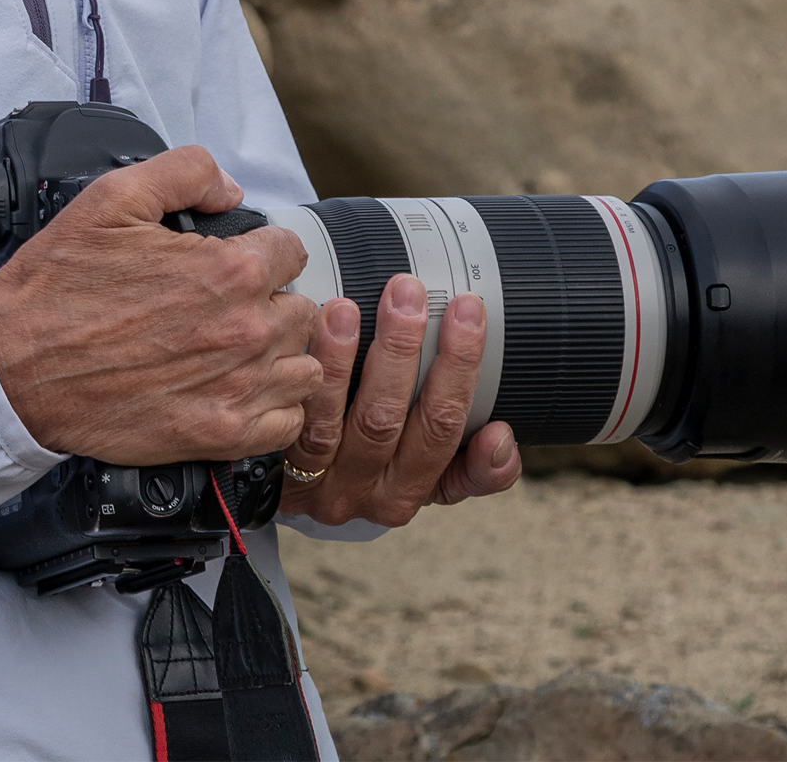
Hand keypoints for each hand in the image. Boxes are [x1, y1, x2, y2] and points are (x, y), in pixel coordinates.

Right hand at [0, 146, 321, 462]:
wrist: (15, 367)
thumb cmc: (60, 286)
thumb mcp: (113, 197)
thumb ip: (185, 171)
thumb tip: (230, 188)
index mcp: (228, 270)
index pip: (290, 251)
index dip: (261, 248)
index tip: (233, 260)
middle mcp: (244, 330)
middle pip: (302, 309)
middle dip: (271, 300)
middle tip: (226, 305)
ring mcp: (237, 388)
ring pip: (303, 367)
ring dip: (278, 355)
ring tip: (237, 349)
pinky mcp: (219, 435)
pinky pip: (285, 423)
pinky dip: (271, 407)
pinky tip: (238, 390)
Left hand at [277, 277, 521, 526]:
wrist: (302, 495)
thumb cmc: (380, 461)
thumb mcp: (430, 470)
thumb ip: (472, 464)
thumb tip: (504, 439)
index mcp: (415, 490)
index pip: (444, 430)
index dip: (459, 372)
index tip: (468, 312)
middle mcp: (368, 495)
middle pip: (389, 419)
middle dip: (403, 348)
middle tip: (409, 291)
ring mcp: (321, 485)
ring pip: (333, 423)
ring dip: (341, 361)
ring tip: (346, 308)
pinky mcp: (282, 473)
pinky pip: (291, 425)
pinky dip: (303, 383)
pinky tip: (306, 337)